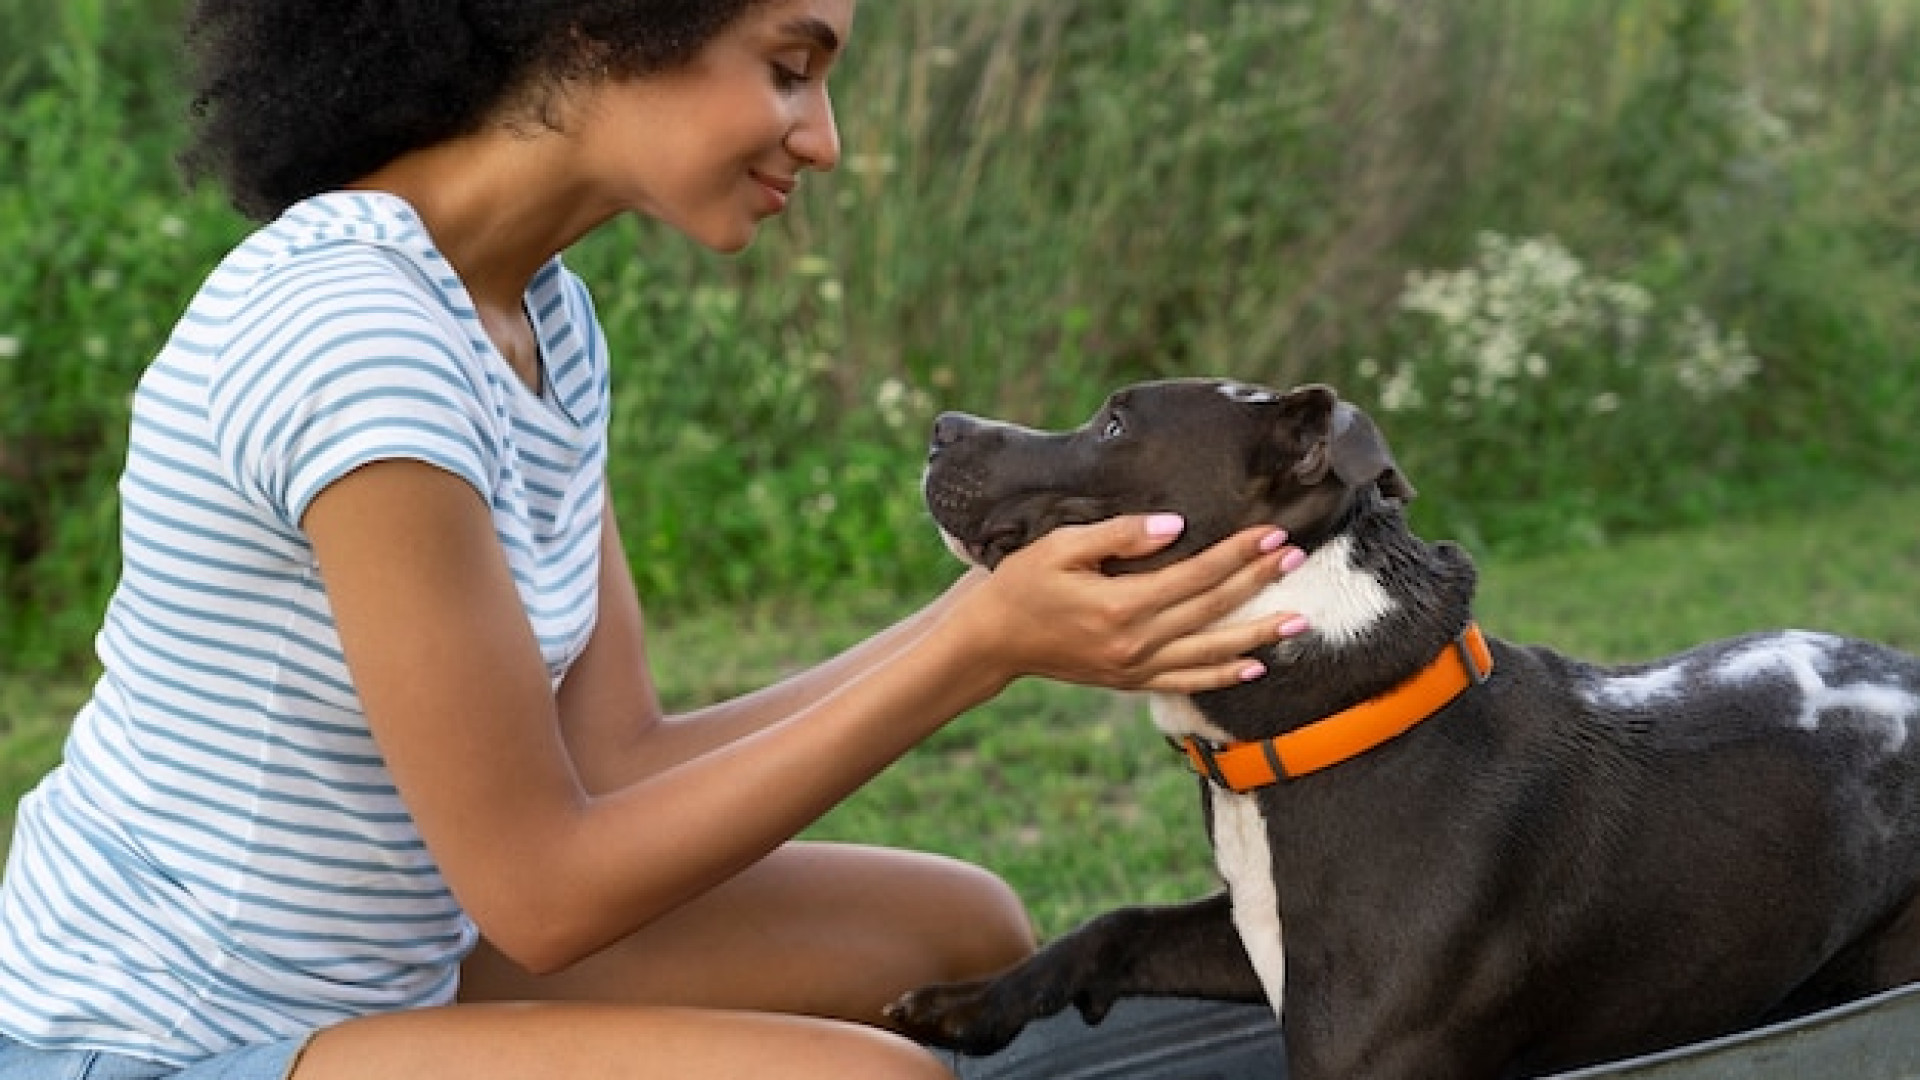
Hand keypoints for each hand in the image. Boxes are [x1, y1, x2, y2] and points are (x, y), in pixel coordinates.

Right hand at [948, 514, 1307, 693]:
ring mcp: (1134, 667)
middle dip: (1257, 582)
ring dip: (1257, 634)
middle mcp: (1135, 642)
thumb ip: (1120, 536)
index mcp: (1120, 605)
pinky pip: (1186, 681)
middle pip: (1211, 609)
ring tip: (1299, 619)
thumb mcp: (1060, 547)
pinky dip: (1221, 675)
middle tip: (1297, 557)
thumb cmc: (1020, 584)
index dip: (1237, 554)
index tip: (1272, 534)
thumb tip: (1176, 527)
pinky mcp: (1129, 680)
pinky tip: (1253, 666)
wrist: (991, 641)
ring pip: (1209, 652)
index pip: (1196, 575)